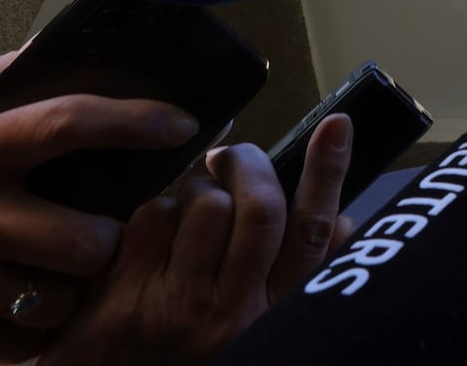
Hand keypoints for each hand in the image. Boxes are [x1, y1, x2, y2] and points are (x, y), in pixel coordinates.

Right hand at [0, 53, 199, 363]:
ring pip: (59, 300)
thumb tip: (62, 46)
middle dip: (112, 237)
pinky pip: (20, 343)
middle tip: (114, 226)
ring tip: (70, 267)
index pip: (67, 124)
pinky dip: (35, 325)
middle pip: (83, 240)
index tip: (182, 124)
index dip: (134, 122)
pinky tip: (34, 298)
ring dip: (77, 287)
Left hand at [38, 115, 353, 365]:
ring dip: (198, 191)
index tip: (337, 125)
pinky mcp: (123, 300)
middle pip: (260, 207)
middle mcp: (232, 312)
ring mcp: (176, 306)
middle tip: (234, 158)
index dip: (328, 172)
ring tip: (190, 210)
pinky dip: (155, 214)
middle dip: (250, 165)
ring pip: (205, 204)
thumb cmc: (193, 356)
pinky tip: (152, 240)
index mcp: (274, 313)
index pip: (313, 232)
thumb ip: (301, 273)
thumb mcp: (260, 326)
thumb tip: (344, 219)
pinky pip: (151, 218)